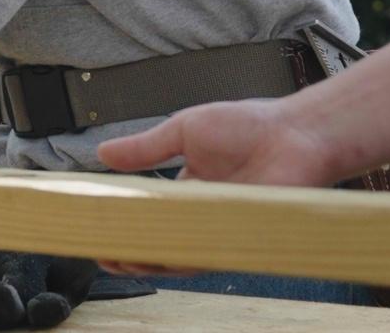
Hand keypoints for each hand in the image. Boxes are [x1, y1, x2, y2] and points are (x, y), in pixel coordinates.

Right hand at [94, 99, 337, 275]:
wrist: (295, 135)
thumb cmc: (249, 126)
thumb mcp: (182, 131)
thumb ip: (144, 148)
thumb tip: (102, 153)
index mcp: (186, 190)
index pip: (147, 216)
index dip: (120, 224)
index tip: (94, 225)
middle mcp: (200, 215)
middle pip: (157, 243)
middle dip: (126, 252)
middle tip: (99, 251)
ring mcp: (218, 230)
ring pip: (175, 257)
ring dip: (145, 262)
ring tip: (117, 259)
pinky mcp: (236, 240)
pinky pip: (202, 257)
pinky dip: (175, 259)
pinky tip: (150, 255)